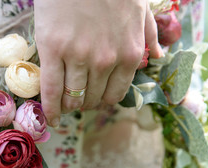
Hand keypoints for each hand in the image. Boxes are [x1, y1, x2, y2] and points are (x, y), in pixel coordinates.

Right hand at [34, 0, 162, 126]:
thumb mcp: (140, 8)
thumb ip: (150, 35)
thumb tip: (157, 57)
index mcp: (128, 54)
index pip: (115, 94)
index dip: (103, 100)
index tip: (95, 100)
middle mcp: (106, 60)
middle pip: (93, 98)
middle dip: (86, 102)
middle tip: (78, 99)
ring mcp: (79, 57)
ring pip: (73, 96)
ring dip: (69, 105)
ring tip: (65, 104)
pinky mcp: (53, 50)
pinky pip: (51, 89)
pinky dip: (51, 107)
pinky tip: (51, 116)